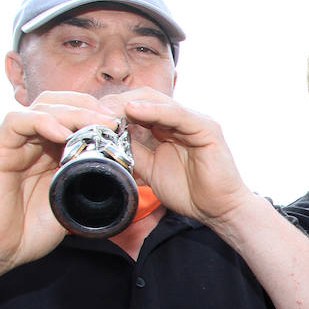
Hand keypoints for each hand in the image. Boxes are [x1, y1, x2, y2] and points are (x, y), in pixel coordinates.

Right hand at [0, 93, 119, 271]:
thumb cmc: (27, 232)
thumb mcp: (70, 206)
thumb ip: (87, 188)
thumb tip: (120, 179)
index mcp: (50, 152)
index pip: (74, 117)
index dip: (98, 117)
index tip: (122, 129)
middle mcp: (32, 142)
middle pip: (61, 104)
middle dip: (90, 108)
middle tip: (114, 122)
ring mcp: (14, 143)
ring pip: (42, 107)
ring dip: (73, 112)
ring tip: (98, 124)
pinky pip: (17, 122)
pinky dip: (43, 121)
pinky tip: (64, 134)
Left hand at [99, 89, 253, 226]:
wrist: (219, 210)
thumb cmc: (190, 193)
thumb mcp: (150, 170)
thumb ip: (133, 152)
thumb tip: (108, 142)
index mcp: (168, 127)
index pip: (137, 107)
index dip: (113, 110)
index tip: (90, 119)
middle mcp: (181, 120)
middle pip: (144, 98)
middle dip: (116, 103)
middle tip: (94, 113)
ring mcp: (195, 121)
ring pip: (158, 101)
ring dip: (130, 104)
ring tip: (108, 110)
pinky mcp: (206, 129)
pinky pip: (177, 114)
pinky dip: (155, 110)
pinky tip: (134, 110)